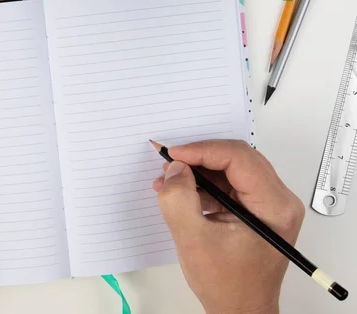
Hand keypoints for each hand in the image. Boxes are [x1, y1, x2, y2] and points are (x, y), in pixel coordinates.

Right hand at [153, 140, 304, 313]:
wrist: (240, 310)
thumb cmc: (228, 286)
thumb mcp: (194, 241)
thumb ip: (179, 200)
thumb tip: (176, 169)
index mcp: (274, 206)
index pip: (239, 158)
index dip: (202, 150)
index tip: (174, 155)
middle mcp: (278, 200)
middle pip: (236, 158)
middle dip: (198, 158)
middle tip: (170, 163)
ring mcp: (267, 204)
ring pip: (230, 168)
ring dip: (198, 171)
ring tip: (170, 182)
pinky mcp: (254, 208)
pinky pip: (228, 182)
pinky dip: (202, 183)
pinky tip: (181, 193)